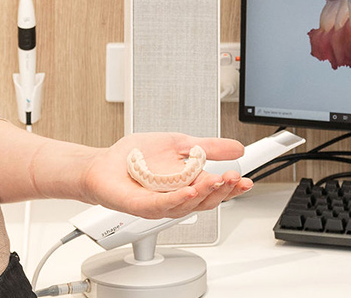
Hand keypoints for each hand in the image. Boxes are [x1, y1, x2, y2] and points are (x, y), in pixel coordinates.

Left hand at [81, 132, 251, 219]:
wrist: (103, 164)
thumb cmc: (136, 157)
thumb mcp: (179, 144)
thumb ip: (208, 147)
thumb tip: (236, 148)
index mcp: (187, 185)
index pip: (215, 190)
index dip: (232, 188)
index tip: (246, 180)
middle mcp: (176, 198)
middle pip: (206, 201)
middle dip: (223, 190)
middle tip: (234, 177)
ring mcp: (160, 204)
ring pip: (188, 205)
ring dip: (205, 194)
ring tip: (217, 180)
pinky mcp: (142, 206)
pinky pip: (163, 206)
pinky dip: (178, 199)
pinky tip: (190, 191)